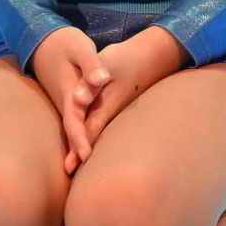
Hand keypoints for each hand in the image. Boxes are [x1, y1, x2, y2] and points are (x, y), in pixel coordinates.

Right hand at [31, 26, 111, 173]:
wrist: (42, 39)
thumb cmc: (64, 43)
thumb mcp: (80, 49)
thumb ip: (91, 66)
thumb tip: (102, 81)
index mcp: (68, 92)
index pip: (74, 121)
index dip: (79, 139)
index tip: (86, 157)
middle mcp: (63, 100)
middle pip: (71, 130)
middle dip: (75, 150)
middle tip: (79, 171)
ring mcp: (62, 100)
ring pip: (70, 127)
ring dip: (75, 145)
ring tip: (80, 166)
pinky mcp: (64, 98)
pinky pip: (71, 119)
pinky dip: (75, 133)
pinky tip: (80, 144)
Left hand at [62, 25, 187, 174]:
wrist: (155, 54)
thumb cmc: (128, 58)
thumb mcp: (107, 63)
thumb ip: (90, 82)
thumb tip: (77, 100)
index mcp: (106, 105)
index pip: (88, 130)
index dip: (79, 147)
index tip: (71, 166)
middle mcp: (112, 111)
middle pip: (93, 135)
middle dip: (80, 152)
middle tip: (69, 170)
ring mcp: (118, 109)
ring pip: (99, 130)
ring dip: (88, 142)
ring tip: (77, 160)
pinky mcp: (120, 104)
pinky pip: (103, 121)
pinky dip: (94, 130)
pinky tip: (92, 135)